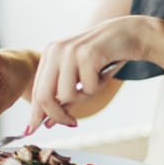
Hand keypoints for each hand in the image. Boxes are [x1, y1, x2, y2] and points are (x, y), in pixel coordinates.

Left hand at [27, 16, 147, 131]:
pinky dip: (101, 86)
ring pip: (68, 95)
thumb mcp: (79, 75)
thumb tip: (47, 123)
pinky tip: (106, 71)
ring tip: (97, 82)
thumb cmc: (104, 58)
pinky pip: (89, 88)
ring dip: (87, 96)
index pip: (37, 90)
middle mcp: (55, 50)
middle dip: (58, 116)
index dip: (37, 113)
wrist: (130, 33)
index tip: (33, 130)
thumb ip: (62, 96)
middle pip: (45, 96)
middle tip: (73, 124)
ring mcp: (70, 52)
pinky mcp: (87, 55)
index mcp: (50, 54)